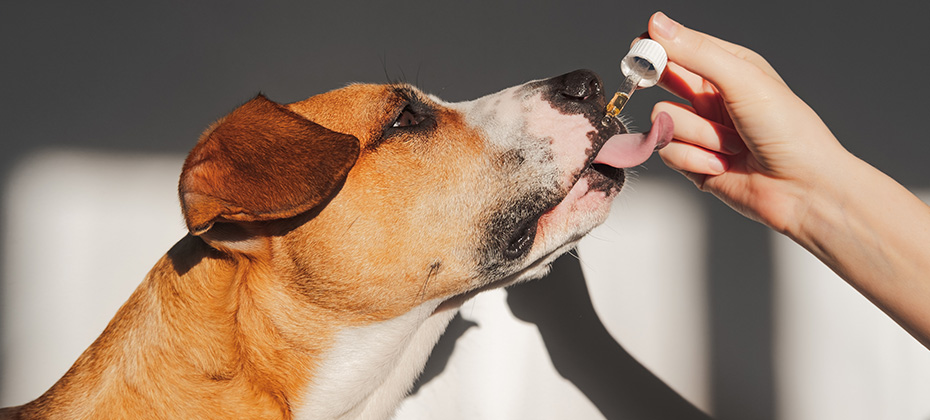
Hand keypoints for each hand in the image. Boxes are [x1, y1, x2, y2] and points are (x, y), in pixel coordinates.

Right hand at [646, 12, 854, 233]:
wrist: (802, 190)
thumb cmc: (790, 131)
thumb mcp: (743, 80)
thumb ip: (697, 53)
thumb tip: (658, 24)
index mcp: (728, 67)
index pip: (678, 46)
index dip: (655, 48)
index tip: (639, 52)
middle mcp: (711, 96)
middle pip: (661, 80)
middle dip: (657, 85)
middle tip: (648, 82)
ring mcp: (700, 129)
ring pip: (663, 119)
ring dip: (695, 134)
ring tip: (729, 144)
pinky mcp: (692, 161)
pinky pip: (667, 151)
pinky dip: (694, 159)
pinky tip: (722, 164)